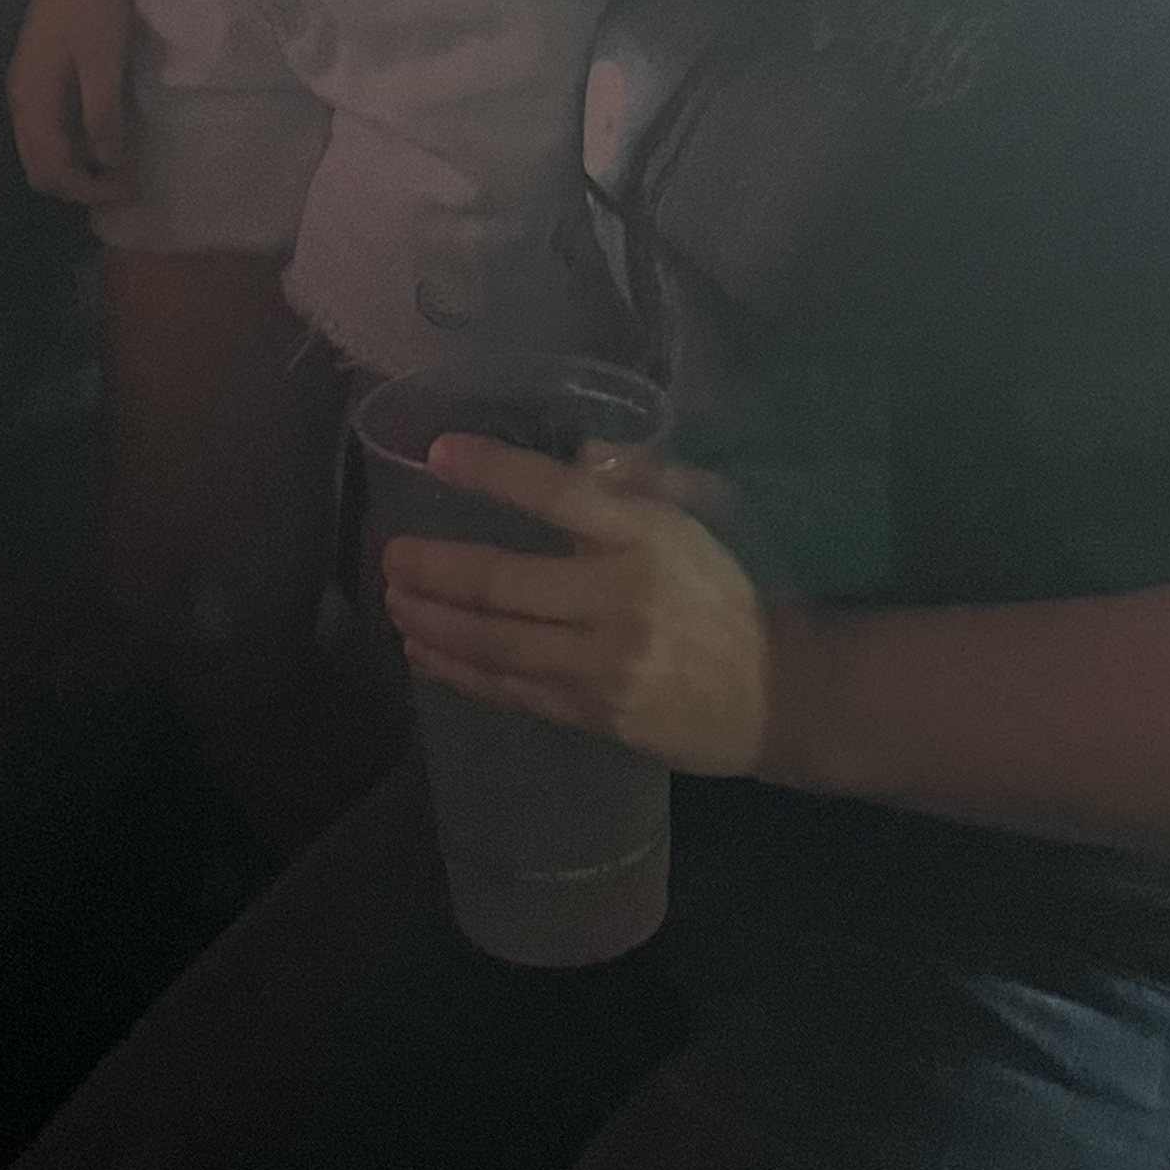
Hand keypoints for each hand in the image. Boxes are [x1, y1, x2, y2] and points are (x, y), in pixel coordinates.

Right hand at [10, 0, 139, 205]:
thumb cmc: (92, 2)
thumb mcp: (104, 63)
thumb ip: (103, 117)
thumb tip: (109, 165)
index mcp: (32, 101)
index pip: (50, 170)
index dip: (89, 190)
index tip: (131, 188)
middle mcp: (22, 100)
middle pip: (40, 166)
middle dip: (81, 184)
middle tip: (126, 182)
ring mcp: (29, 85)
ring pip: (45, 147)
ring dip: (79, 163)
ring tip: (122, 162)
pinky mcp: (42, 72)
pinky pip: (52, 125)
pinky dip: (77, 140)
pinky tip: (107, 131)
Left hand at [380, 433, 772, 775]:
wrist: (778, 693)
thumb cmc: (723, 592)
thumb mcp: (692, 519)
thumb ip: (632, 481)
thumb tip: (574, 454)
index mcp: (648, 537)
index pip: (559, 494)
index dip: (495, 471)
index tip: (439, 453)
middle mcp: (620, 599)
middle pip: (504, 584)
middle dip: (436, 570)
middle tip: (392, 557)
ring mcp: (604, 665)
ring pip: (496, 646)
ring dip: (434, 624)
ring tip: (395, 604)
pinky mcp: (594, 716)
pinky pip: (511, 692)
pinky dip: (460, 672)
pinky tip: (426, 655)